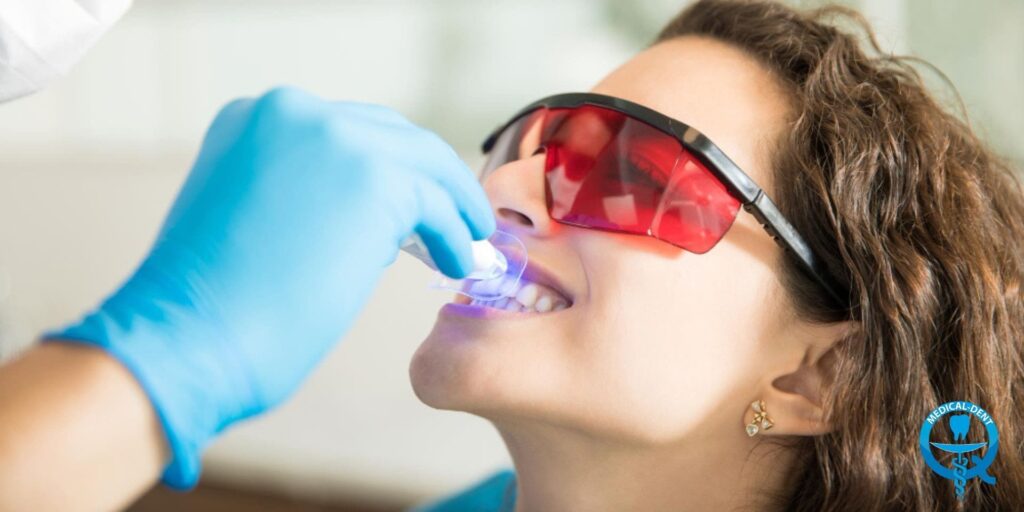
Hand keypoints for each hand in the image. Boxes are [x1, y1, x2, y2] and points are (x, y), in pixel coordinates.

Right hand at [45, 87, 494, 487]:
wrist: (186, 337)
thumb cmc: (207, 306)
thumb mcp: (245, 217)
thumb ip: (297, 195)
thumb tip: (361, 213)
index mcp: (254, 119)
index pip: (346, 132)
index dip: (387, 166)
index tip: (414, 198)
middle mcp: (293, 113)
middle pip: (392, 136)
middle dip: (428, 178)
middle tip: (454, 212)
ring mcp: (335, 139)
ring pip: (423, 163)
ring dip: (452, 202)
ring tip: (468, 237)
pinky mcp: (372, 180)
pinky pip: (436, 205)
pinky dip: (455, 233)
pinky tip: (458, 260)